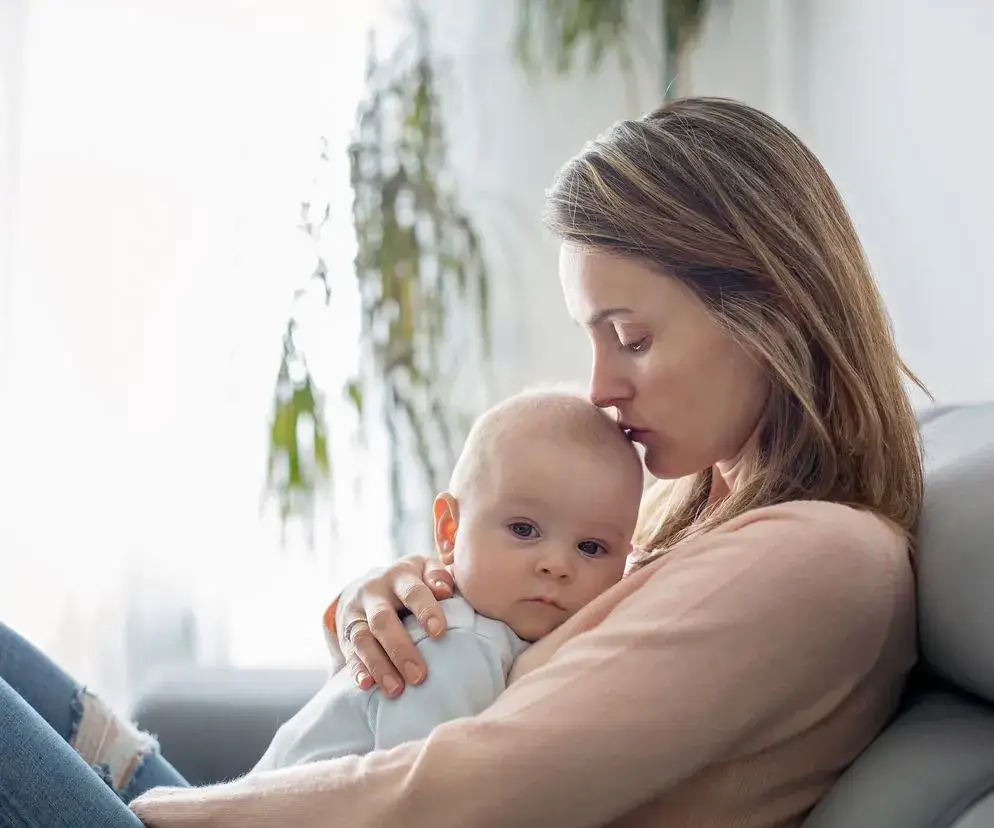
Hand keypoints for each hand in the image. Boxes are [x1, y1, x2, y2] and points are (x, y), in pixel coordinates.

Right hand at [337, 554, 453, 696]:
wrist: (365, 585)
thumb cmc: (409, 582)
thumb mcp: (424, 570)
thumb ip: (439, 577)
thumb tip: (445, 591)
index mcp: (399, 575)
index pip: (412, 591)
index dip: (426, 611)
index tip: (439, 633)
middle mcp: (373, 591)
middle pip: (383, 620)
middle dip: (400, 649)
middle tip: (419, 676)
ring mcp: (355, 612)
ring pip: (362, 639)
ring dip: (379, 666)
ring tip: (396, 690)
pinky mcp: (344, 633)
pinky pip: (349, 652)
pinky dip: (357, 669)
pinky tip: (367, 685)